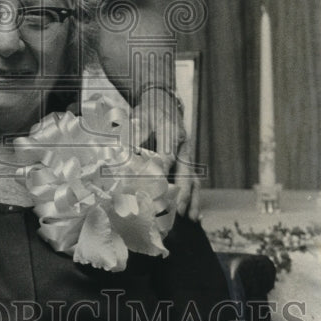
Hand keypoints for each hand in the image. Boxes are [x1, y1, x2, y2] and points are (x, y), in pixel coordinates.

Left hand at [131, 89, 200, 220]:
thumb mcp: (138, 118)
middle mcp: (183, 144)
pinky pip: (194, 181)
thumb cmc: (147, 112)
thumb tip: (124, 154)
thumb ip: (134, 136)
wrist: (162, 102)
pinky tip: (195, 215)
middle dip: (181, 193)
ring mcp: (187, 153)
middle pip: (185, 171)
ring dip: (191, 199)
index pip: (167, 156)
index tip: (157, 191)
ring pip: (192, 178)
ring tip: (189, 218)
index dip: (163, 175)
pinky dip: (194, 198)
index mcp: (170, 131)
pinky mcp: (187, 161)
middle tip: (174, 211)